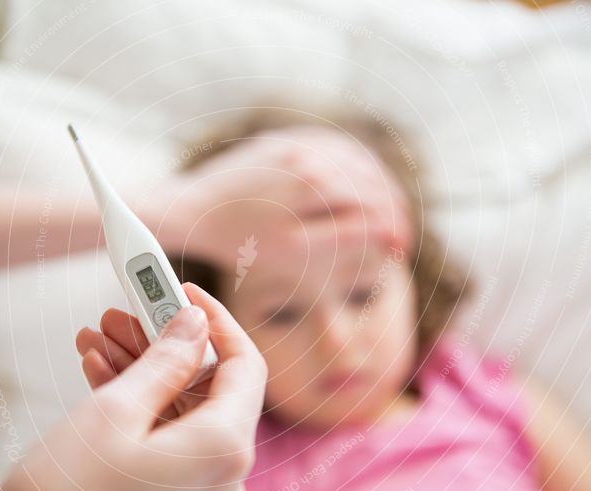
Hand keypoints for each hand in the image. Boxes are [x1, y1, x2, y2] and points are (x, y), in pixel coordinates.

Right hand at [0, 283, 266, 490]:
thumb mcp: (111, 416)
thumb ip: (164, 363)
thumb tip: (194, 326)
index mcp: (223, 452)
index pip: (246, 366)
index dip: (217, 322)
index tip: (184, 294)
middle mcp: (224, 484)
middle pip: (209, 392)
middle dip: (165, 347)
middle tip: (125, 314)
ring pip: (183, 419)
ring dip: (144, 377)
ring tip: (99, 342)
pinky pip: (170, 450)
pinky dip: (141, 416)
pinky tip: (103, 380)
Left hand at [145, 125, 409, 268]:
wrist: (190, 210)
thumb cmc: (239, 239)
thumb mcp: (293, 249)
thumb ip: (344, 237)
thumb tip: (386, 230)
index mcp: (316, 182)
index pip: (374, 202)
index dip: (394, 226)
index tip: (401, 248)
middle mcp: (309, 154)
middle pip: (370, 177)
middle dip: (391, 207)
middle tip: (399, 235)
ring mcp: (295, 142)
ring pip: (355, 157)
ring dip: (377, 183)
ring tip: (386, 211)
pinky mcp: (281, 140)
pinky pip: (330, 144)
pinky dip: (352, 163)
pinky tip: (358, 182)